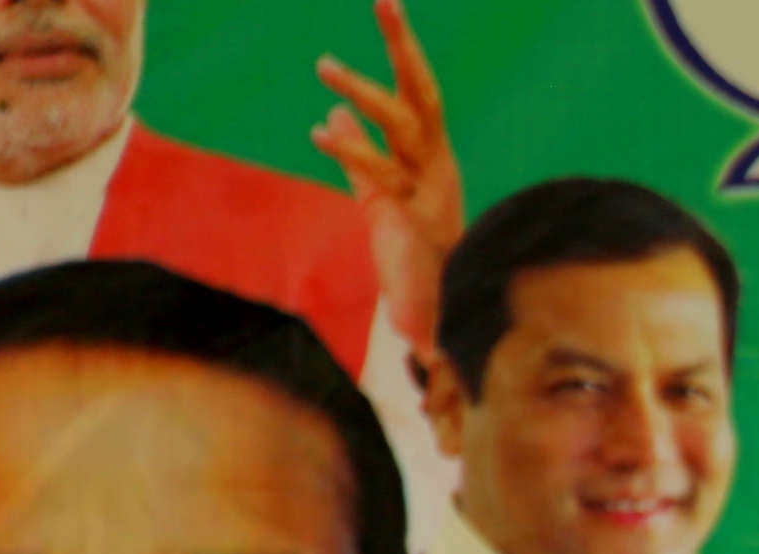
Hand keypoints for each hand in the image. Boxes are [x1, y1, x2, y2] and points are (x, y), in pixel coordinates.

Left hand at [314, 0, 462, 348]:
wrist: (436, 316)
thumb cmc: (412, 259)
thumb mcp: (378, 197)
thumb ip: (356, 155)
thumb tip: (333, 112)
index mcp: (431, 158)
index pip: (417, 91)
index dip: (402, 48)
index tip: (387, 2)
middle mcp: (437, 166)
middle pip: (422, 96)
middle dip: (404, 48)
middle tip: (385, 1)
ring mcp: (431, 191)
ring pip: (404, 128)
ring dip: (365, 93)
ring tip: (325, 66)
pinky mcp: (415, 220)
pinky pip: (382, 177)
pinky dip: (352, 152)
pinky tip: (320, 131)